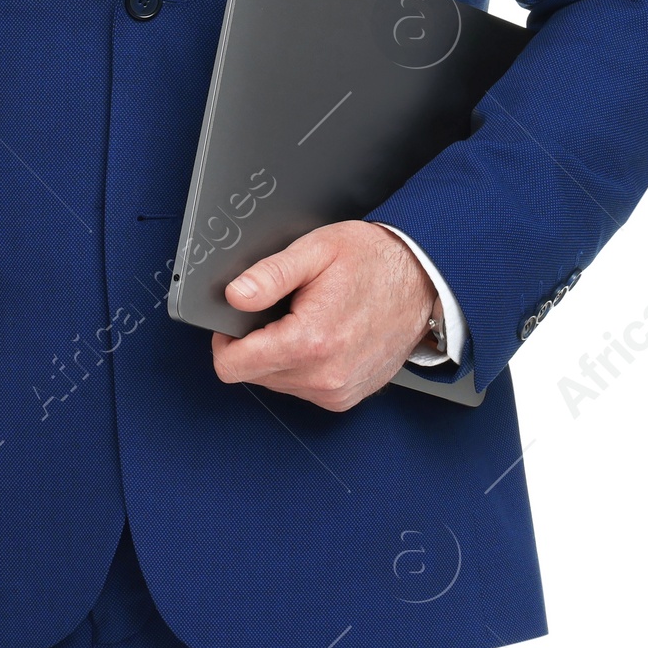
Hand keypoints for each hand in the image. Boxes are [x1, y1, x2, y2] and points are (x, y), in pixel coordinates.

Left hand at [211, 221, 434, 411]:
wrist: (422, 280)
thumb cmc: (374, 261)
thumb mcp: (316, 250)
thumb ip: (269, 275)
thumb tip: (234, 296)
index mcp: (310, 341)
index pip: (233, 366)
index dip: (225, 339)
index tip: (236, 319)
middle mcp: (324, 377)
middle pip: (252, 375)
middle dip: (256, 343)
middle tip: (284, 308)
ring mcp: (337, 392)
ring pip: (276, 383)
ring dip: (280, 354)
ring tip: (308, 318)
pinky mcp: (345, 398)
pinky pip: (302, 388)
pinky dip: (302, 365)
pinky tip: (322, 336)